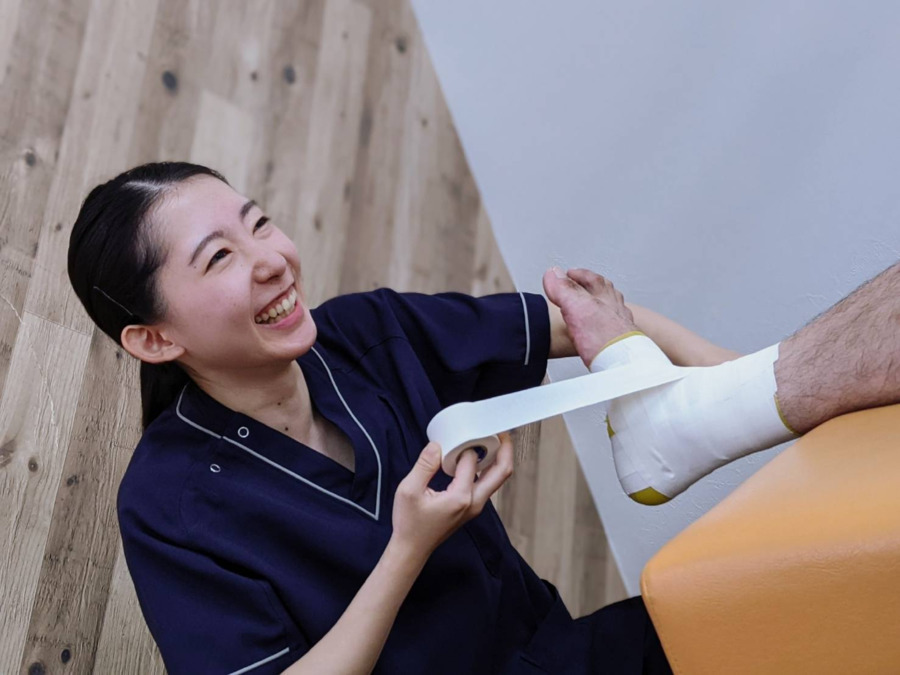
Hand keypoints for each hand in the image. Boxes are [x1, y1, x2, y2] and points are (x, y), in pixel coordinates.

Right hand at [391, 433, 514, 561]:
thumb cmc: (410, 524)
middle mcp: (474, 502)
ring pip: (497, 479)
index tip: (457, 435)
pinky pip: (487, 484)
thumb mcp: (409, 490)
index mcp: (460, 497)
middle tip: (501, 431)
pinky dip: (488, 468)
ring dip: (498, 459)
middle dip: (505, 449)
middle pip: (502, 472)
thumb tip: (437, 445)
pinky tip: (478, 458)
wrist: (412, 549)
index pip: (471, 461)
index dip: (465, 445)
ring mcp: (475, 507)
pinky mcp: (472, 508)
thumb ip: (424, 465)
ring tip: (493, 440)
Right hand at [542, 267, 637, 368]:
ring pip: (610, 307)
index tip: (566, 274)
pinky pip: (613, 326)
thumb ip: (564, 289)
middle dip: (590, 286)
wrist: (624, 363)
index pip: (591, 278)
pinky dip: (604, 324)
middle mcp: (614, 308)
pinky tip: (599, 332)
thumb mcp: (577, 307)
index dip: (577, 275)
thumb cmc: (605, 337)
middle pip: (604, 290)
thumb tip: (553, 273)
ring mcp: (620, 324)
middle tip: (579, 286)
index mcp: (603, 296)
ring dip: (599, 304)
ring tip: (590, 306)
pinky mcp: (620, 341)